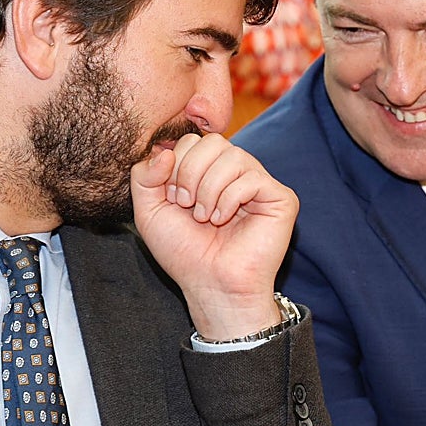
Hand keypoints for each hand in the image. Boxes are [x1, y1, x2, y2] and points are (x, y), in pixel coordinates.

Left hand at [131, 133, 298, 340]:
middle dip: (190, 173)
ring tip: (206, 218)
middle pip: (212, 141)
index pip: (192, 140)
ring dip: (209, 189)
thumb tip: (164, 152)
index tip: (174, 200)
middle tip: (187, 205)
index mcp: (208, 171)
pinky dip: (229, 200)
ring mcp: (259, 183)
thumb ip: (144, 176)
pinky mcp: (281, 198)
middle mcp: (235, 172)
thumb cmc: (184, 252)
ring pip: (233, 156)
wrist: (210, 285)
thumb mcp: (149, 211)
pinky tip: (224, 220)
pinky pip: (252, 178)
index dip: (177, 166)